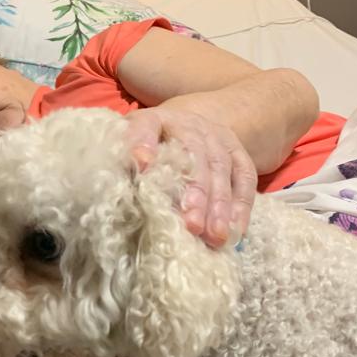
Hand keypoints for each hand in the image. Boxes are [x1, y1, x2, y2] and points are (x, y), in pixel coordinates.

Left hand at [125, 105, 256, 247]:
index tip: (141, 164)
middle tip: (192, 225)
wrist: (189, 123)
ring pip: (221, 168)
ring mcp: (217, 137)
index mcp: (155, 120)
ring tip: (214, 236)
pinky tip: (235, 231)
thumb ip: (124, 165)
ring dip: (219, 205)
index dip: (143, 142)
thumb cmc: (152, 148)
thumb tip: (112, 193)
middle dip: (195, 191)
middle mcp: (189, 124)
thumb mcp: (132, 149)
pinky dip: (241, 207)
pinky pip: (244, 179)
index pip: (147, 125)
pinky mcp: (238, 153)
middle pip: (195, 153)